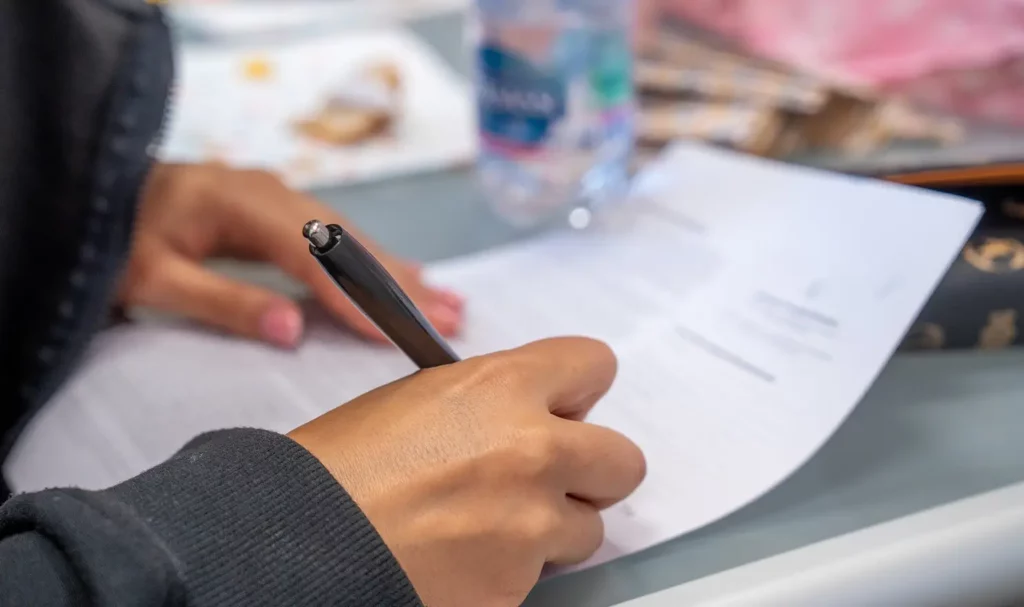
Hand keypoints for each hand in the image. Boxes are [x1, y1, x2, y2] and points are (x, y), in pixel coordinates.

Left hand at [117, 163, 463, 346]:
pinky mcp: (280, 206)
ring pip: (353, 235)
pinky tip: (408, 273)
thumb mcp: (153, 278)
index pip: (314, 254)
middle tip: (448, 317)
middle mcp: (271, 191)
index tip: (392, 331)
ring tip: (448, 301)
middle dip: (399, 283)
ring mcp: (279, 194)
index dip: (354, 296)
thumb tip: (292, 330)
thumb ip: (223, 302)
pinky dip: (378, 259)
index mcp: (239, 203)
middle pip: (349, 240)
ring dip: (400, 272)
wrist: (93, 192)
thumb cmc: (117, 241)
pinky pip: (340, 234)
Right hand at [289, 337, 645, 606]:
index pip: (596, 365)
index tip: (564, 407)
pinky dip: (510, 573)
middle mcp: (533, 451)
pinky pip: (539, 579)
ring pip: (587, 529)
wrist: (294, 539)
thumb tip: (530, 413)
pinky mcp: (515, 589)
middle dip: (589, 470)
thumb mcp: (420, 399)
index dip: (577, 389)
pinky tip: (461, 561)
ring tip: (486, 527)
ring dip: (550, 529)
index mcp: (503, 387)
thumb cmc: (339, 464)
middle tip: (542, 478)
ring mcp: (530, 526)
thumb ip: (491, 399)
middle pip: (623, 459)